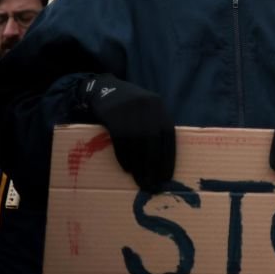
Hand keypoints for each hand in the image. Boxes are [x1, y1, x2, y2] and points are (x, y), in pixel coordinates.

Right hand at [79, 74, 175, 191]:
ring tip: (140, 182)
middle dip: (154, 166)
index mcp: (160, 108)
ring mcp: (130, 112)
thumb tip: (163, 159)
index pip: (169, 136)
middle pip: (154, 142)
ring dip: (139, 166)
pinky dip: (124, 157)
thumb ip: (156, 127)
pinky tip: (127, 169)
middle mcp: (148, 108)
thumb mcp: (148, 110)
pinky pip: (121, 141)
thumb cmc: (130, 106)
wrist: (105, 88)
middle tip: (153, 185)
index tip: (167, 177)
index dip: (169, 158)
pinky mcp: (114, 116)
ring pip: (137, 144)